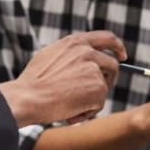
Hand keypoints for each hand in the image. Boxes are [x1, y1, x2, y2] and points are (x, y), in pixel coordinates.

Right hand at [0, 31, 123, 127]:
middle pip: (113, 63)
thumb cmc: (34, 82)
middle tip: (104, 88)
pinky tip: (70, 111)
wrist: (28, 97)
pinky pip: (99, 103)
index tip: (122, 56)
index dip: (117, 46)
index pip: (106, 38)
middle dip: (110, 77)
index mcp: (75, 42)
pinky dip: (87, 110)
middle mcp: (87, 52)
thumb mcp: (50, 56)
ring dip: (92, 97)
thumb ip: (70, 54)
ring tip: (70, 104)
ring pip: (104, 86)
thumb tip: (86, 62)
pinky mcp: (98, 87)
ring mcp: (94, 69)